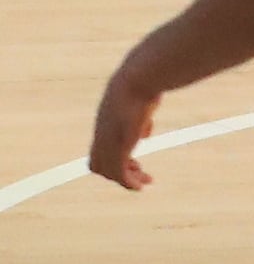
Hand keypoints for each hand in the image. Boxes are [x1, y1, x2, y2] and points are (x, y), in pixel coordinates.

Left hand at [87, 63, 156, 189]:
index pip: (100, 151)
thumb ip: (141, 119)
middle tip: (140, 174)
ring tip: (145, 182)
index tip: (135, 161)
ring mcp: (110, 141)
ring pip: (108, 172)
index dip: (114, 158)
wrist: (138, 76)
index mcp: (105, 124)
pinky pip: (119, 172)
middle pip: (98, 166)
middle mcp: (102, 135)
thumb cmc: (144, 82)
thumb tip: (144, 135)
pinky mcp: (120, 145)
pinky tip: (141, 186)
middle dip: (118, 173)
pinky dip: (128, 183)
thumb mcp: (141, 102)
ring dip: (126, 179)